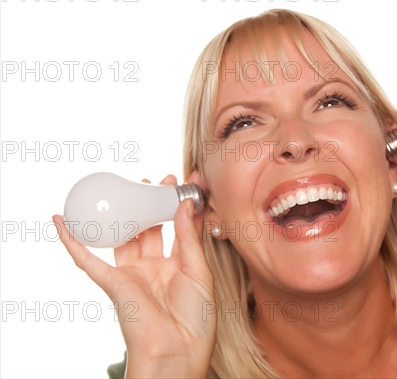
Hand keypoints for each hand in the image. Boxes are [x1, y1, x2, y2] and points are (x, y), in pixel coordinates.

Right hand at [53, 175, 215, 376]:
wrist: (177, 351)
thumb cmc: (196, 318)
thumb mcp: (199, 271)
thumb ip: (189, 237)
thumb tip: (185, 204)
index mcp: (179, 266)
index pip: (178, 228)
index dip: (179, 206)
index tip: (185, 183)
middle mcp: (154, 267)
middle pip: (149, 229)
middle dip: (150, 204)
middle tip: (155, 181)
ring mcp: (132, 274)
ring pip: (122, 238)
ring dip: (121, 215)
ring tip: (127, 187)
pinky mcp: (113, 283)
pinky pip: (88, 260)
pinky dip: (73, 242)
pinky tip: (62, 221)